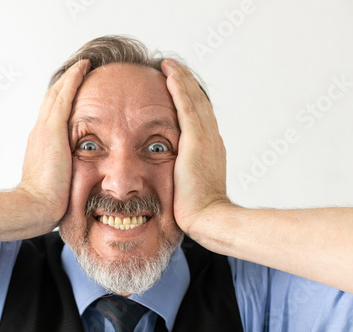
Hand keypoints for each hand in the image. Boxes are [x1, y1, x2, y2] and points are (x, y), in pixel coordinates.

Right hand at [17, 59, 90, 232]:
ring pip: (58, 94)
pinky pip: (65, 97)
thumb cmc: (46, 202)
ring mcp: (44, 129)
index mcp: (41, 144)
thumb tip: (73, 178)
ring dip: (71, 77)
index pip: (53, 115)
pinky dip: (73, 80)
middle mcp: (39, 131)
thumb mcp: (56, 183)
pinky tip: (83, 68)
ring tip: (84, 64)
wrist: (34, 207)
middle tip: (81, 68)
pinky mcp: (52, 130)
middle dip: (66, 83)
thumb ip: (63, 173)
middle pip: (53, 99)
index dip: (63, 100)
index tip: (75, 90)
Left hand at [161, 59, 230, 234]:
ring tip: (169, 64)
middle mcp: (211, 138)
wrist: (208, 218)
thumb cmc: (196, 209)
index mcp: (210, 148)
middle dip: (185, 83)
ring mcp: (206, 138)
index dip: (189, 98)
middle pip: (198, 102)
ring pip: (192, 99)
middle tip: (173, 67)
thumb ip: (184, 171)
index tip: (177, 86)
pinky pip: (185, 106)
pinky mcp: (196, 140)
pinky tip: (169, 74)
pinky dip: (179, 88)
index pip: (199, 116)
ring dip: (181, 79)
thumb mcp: (190, 184)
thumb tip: (173, 172)